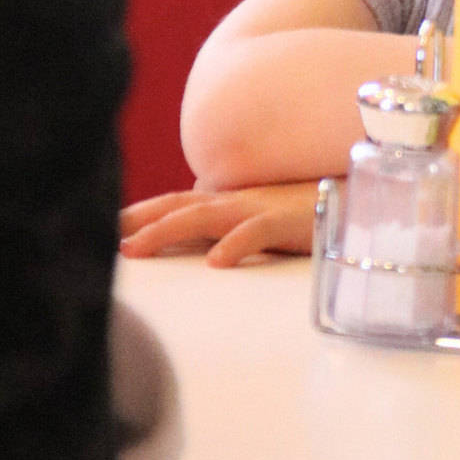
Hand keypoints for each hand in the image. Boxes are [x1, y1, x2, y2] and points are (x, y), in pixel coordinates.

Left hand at [119, 179, 321, 266]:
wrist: (359, 197)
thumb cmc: (311, 213)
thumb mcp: (263, 220)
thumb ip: (232, 228)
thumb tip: (202, 247)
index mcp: (230, 201)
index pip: (175, 202)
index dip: (139, 213)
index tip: (104, 228)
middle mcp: (237, 200)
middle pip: (177, 205)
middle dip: (136, 219)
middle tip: (100, 238)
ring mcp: (259, 208)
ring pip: (203, 215)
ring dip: (165, 230)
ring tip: (133, 249)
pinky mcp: (287, 221)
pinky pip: (256, 232)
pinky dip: (235, 244)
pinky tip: (217, 262)